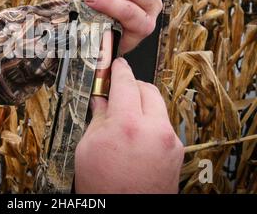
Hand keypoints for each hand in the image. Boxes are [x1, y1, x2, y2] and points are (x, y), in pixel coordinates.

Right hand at [74, 58, 183, 193]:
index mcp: (128, 126)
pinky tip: (136, 131)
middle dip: (132, 85)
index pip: (126, 83)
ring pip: (157, 105)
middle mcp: (154, 130)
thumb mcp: (88, 147)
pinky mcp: (176, 150)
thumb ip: (98, 117)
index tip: (117, 65)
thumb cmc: (104, 186)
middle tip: (117, 90)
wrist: (124, 212)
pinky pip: (163, 123)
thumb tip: (101, 99)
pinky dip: (150, 119)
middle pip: (147, 89)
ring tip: (125, 114)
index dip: (120, 70)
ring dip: (142, 102)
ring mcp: (169, 141)